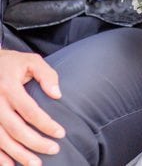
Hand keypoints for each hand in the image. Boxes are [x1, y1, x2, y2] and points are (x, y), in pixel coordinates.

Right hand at [0, 49, 64, 165]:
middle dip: (35, 142)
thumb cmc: (11, 63)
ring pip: (1, 139)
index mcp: (8, 87)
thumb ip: (46, 75)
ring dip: (18, 154)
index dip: (45, 124)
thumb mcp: (31, 61)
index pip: (30, 110)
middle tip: (53, 150)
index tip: (61, 134)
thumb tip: (58, 94)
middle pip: (16, 129)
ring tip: (35, 163)